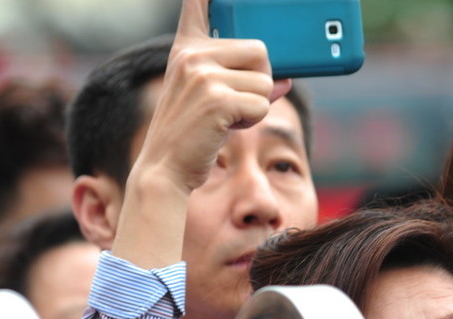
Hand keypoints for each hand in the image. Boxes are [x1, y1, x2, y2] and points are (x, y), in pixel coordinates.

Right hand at [132, 0, 291, 195]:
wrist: (165, 167)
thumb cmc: (193, 133)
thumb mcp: (215, 98)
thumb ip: (247, 81)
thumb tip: (286, 80)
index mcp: (188, 48)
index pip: (199, 2)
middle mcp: (193, 54)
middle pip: (260, 50)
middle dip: (258, 80)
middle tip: (231, 102)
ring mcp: (203, 74)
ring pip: (265, 81)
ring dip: (255, 105)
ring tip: (226, 117)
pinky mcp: (217, 99)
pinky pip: (262, 104)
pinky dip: (252, 121)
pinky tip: (227, 127)